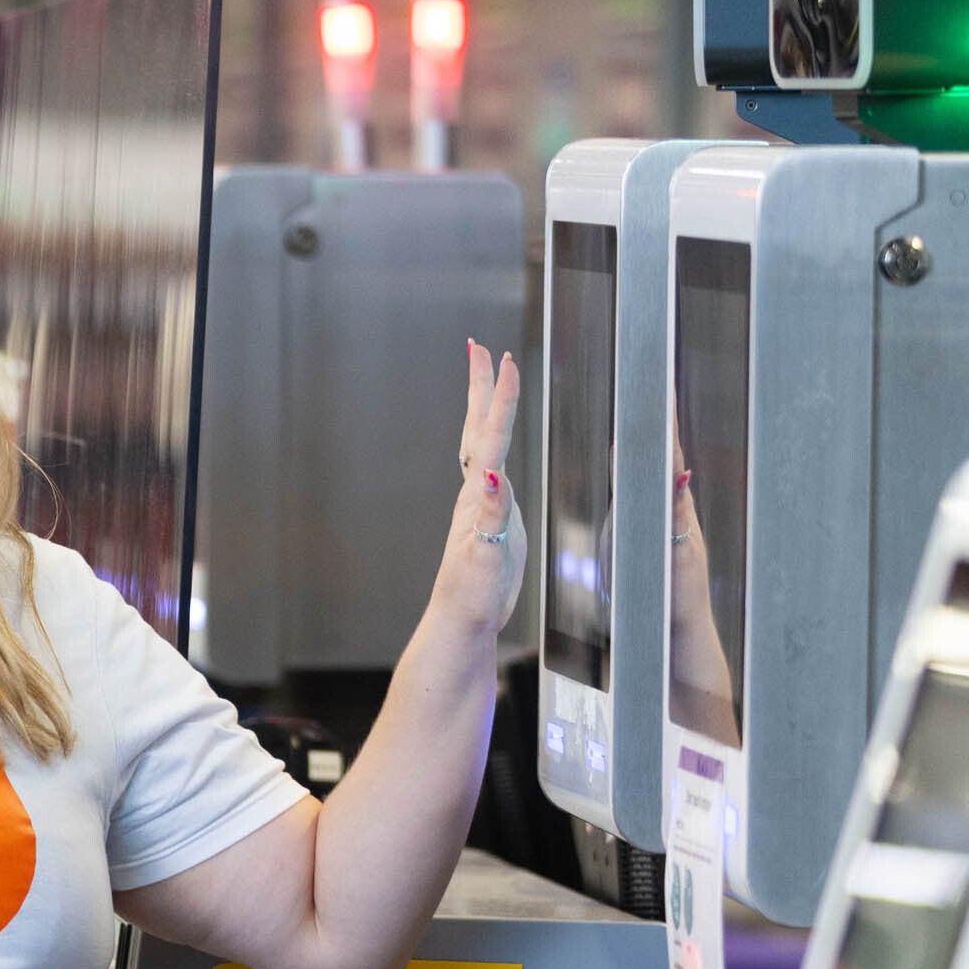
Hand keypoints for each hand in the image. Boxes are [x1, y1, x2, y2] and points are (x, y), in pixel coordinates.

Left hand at [439, 339, 526, 630]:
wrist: (461, 621)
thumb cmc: (472, 595)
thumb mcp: (485, 556)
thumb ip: (490, 516)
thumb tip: (490, 475)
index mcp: (477, 497)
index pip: (492, 437)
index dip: (501, 399)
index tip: (507, 360)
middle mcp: (475, 493)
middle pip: (478, 428)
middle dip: (480, 387)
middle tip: (479, 347)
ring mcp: (482, 502)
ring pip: (482, 442)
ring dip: (486, 407)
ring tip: (489, 378)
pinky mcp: (491, 516)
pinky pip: (493, 465)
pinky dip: (497, 442)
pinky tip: (500, 441)